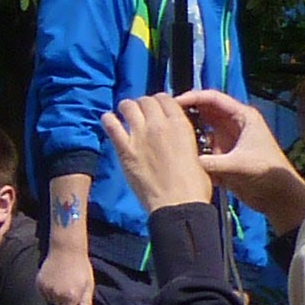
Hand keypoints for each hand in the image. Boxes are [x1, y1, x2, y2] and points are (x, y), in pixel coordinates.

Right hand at [42, 236, 97, 304]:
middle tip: (70, 287)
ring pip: (51, 300)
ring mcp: (46, 289)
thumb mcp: (88, 284)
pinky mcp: (39, 283)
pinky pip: (43, 292)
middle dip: (64, 302)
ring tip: (62, 280)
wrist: (66, 248)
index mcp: (71, 297)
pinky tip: (54, 277)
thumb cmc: (81, 267)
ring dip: (56, 295)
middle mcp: (57, 295)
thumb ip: (86, 302)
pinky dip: (48, 288)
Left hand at [103, 97, 210, 217]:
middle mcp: (159, 124)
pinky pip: (111, 125)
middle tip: (141, 112)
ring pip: (128, 106)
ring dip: (126, 107)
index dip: (160, 101)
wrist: (178, 205)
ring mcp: (140, 135)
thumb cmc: (193, 186)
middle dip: (143, 104)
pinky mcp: (124, 149)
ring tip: (125, 114)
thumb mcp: (196, 154)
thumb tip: (175, 137)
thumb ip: (182, 139)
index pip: (165, 99)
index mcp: (180, 125)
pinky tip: (108, 121)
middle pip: (146, 100)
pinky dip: (108, 120)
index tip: (156, 107)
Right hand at [179, 90, 304, 230]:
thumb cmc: (266, 174)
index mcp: (242, 117)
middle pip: (204, 111)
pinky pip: (203, 147)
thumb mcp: (237, 166)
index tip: (173, 103)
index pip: (213, 98)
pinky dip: (194, 149)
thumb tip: (185, 162)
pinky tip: (180, 154)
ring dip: (188, 133)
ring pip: (202, 130)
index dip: (192, 97)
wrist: (279, 197)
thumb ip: (211, 163)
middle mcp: (233, 124)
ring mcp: (228, 139)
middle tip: (164, 119)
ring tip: (167, 137)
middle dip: (186, 114)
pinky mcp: (223, 155)